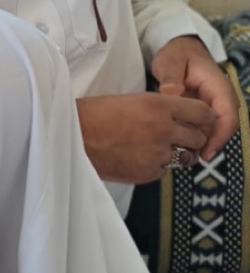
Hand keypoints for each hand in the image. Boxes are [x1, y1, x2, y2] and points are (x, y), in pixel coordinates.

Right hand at [77, 92, 214, 183]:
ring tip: (155, 147)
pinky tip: (137, 156)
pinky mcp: (147, 173)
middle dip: (191, 138)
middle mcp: (162, 130)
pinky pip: (165, 171)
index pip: (204, 113)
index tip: (194, 121)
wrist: (68, 136)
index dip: (202, 118)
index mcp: (158, 105)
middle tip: (176, 136)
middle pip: (198, 138)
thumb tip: (182, 119)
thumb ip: (160, 109)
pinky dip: (156, 165)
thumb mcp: (131, 100)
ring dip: (176, 153)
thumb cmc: (94, 114)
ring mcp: (156, 154)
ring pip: (185, 157)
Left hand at [151, 35, 237, 160]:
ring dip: (200, 143)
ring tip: (180, 155)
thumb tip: (171, 93)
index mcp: (219, 88)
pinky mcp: (206, 111)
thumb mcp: (171, 61)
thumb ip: (171, 77)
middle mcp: (223, 99)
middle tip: (185, 158)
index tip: (205, 153)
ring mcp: (215, 106)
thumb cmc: (177, 55)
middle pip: (222, 129)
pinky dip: (194, 136)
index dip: (219, 137)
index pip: (228, 117)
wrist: (180, 50)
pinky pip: (204, 127)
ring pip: (213, 131)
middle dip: (207, 145)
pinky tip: (178, 145)